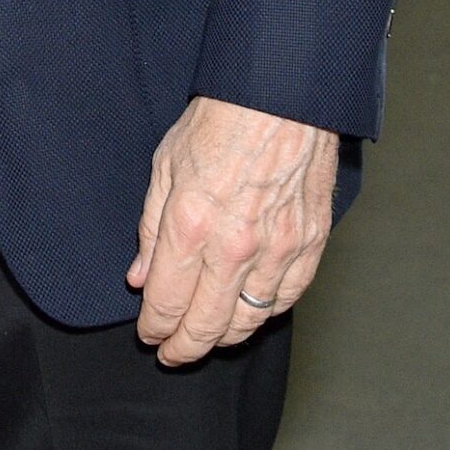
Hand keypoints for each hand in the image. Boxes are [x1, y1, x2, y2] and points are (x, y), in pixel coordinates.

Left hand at [126, 96, 337, 364]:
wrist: (281, 96)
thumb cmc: (220, 121)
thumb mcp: (165, 165)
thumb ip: (151, 228)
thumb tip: (140, 277)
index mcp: (190, 225)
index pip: (166, 302)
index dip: (154, 327)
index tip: (148, 334)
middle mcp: (234, 246)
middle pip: (206, 325)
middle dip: (184, 348)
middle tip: (171, 353)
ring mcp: (277, 249)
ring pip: (248, 321)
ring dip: (223, 337)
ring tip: (207, 337)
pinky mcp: (309, 245)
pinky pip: (286, 300)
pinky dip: (265, 314)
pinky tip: (249, 314)